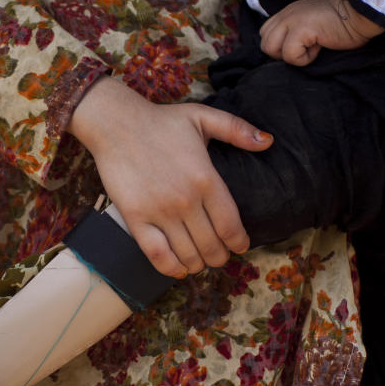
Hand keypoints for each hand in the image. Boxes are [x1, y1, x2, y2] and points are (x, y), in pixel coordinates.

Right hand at [67, 77, 273, 276]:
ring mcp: (160, 212)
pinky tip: (178, 268)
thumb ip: (237, 130)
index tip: (240, 246)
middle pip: (211, 246)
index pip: (231, 226)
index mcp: (206, 179)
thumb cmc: (161, 121)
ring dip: (198, 264)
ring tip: (199, 261)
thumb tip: (268, 142)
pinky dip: (171, 268)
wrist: (116, 124)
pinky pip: (157, 255)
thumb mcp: (203, 117)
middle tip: (219, 255)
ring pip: (188, 255)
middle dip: (220, 257)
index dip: (239, 242)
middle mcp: (186, 200)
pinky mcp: (136, 218)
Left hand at [259, 0, 383, 65]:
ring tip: (312, 48)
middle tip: (305, 49)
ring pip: (271, 49)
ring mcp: (292, 19)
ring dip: (291, 56)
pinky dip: (305, 59)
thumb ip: (296, 31)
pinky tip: (320, 47)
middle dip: (282, 54)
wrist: (361, 15)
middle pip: (264, 43)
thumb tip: (287, 51)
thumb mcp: (313, 23)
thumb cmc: (343, 24)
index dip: (280, 47)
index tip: (301, 46)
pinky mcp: (301, 28)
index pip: (266, 34)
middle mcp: (286, 14)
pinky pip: (290, 55)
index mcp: (288, 12)